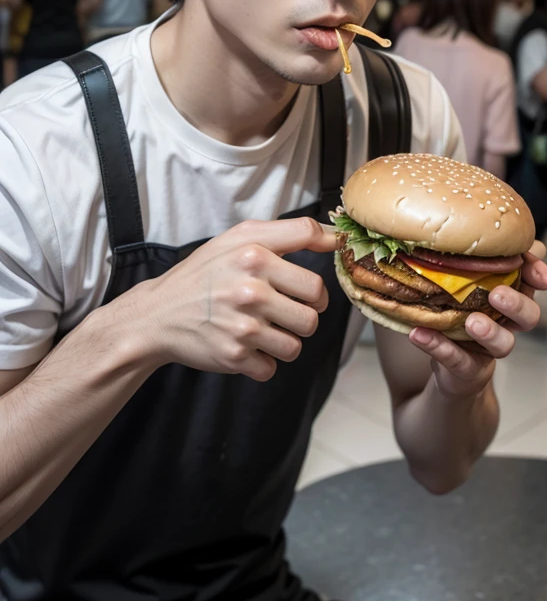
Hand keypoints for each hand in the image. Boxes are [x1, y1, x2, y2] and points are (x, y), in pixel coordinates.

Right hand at [115, 217, 333, 382]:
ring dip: (285, 339)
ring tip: (263, 327)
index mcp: (255, 256)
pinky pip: (272, 367)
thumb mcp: (239, 238)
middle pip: (313, 313)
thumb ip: (290, 232)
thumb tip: (334, 236)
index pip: (316, 279)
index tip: (309, 291)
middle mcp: (251, 290)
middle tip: (283, 309)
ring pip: (297, 343)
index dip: (318, 288)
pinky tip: (246, 345)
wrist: (159, 313)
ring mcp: (243, 326)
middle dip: (303, 313)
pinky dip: (262, 361)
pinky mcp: (235, 356)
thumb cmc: (205, 272)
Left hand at [408, 241, 546, 400]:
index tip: (537, 272)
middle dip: (517, 304)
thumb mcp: (466, 280)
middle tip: (498, 294)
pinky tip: (419, 335)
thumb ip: (474, 256)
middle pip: (528, 316)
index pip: (532, 283)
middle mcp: (505, 323)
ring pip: (503, 344)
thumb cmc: (458, 312)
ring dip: (489, 332)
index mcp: (508, 297)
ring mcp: (488, 349)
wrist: (447, 367)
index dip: (538, 275)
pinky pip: (457, 360)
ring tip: (471, 322)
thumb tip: (472, 221)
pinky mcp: (467, 369)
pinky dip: (438, 347)